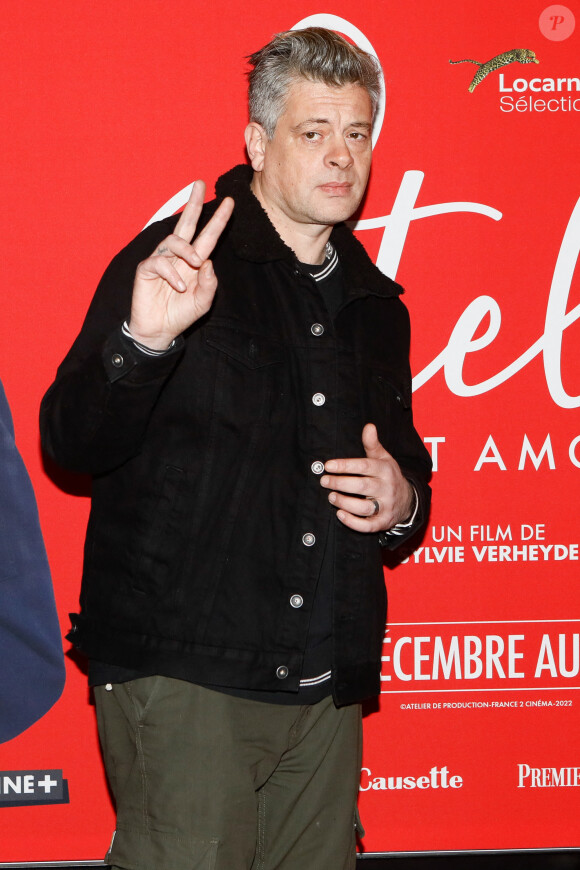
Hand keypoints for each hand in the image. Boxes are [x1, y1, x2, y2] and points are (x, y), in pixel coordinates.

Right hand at [128, 180, 233, 349]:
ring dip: (186, 250)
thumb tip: (207, 262)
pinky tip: (179, 286)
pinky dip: (171, 273)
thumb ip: (209, 284)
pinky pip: (159, 262)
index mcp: (194, 262)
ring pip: (174, 240)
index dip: (218, 220)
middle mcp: (178, 257)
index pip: (208, 236)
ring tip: (193, 265)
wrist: (159, 331)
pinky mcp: (147, 269)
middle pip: (186, 224)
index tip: (230, 202)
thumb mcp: (203, 302)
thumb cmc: (181, 315)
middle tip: (200, 184)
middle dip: (194, 204)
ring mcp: (162, 261)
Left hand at [320, 423, 413, 532]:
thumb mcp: (384, 458)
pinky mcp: (383, 522)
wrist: (408, 500)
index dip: (345, 466)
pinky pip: (368, 526)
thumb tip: (369, 426)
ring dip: (344, 503)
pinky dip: (353, 522)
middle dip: (340, 484)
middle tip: (324, 481)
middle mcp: (387, 488)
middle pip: (362, 487)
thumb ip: (373, 444)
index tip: (328, 465)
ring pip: (364, 507)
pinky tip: (340, 514)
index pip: (364, 466)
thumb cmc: (389, 476)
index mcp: (385, 470)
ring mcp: (386, 507)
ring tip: (331, 497)